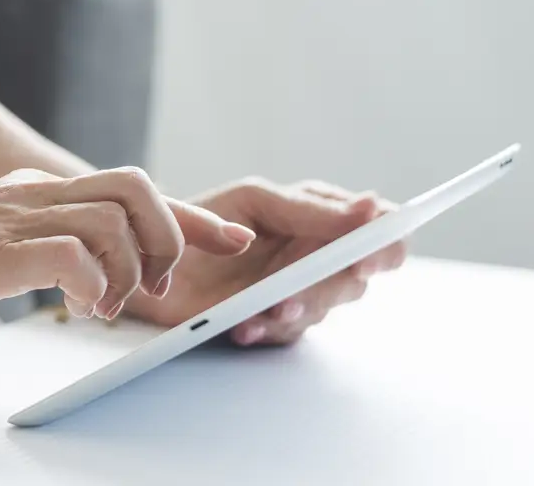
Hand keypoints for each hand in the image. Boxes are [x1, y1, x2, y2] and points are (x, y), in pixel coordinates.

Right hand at [0, 167, 254, 343]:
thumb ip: (36, 242)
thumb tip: (85, 268)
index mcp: (31, 190)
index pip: (126, 187)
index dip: (185, 213)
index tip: (225, 235)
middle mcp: (28, 192)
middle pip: (134, 185)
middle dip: (168, 234)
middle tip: (156, 286)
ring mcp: (11, 217)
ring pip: (113, 217)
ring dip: (130, 268)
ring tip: (112, 305)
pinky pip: (73, 253)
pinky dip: (94, 284)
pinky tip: (79, 309)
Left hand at [126, 178, 406, 344]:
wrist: (148, 262)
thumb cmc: (201, 219)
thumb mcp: (253, 201)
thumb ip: (309, 208)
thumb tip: (371, 208)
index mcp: (318, 212)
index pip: (378, 227)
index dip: (386, 244)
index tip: (367, 259)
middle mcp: (315, 251)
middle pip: (356, 274)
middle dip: (326, 286)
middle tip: (291, 294)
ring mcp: (297, 288)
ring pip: (324, 306)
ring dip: (295, 310)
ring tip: (263, 310)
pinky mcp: (275, 320)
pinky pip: (289, 332)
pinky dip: (266, 329)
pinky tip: (243, 326)